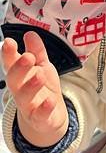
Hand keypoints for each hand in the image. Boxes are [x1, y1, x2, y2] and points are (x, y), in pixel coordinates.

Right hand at [2, 31, 67, 146]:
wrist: (50, 117)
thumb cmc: (43, 88)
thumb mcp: (42, 66)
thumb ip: (37, 51)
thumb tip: (30, 34)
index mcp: (20, 75)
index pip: (11, 63)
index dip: (8, 54)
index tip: (9, 42)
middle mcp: (21, 90)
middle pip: (14, 79)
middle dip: (19, 68)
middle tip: (28, 57)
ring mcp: (29, 105)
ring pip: (24, 97)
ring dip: (31, 86)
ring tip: (39, 75)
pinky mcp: (40, 118)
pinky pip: (40, 115)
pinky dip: (44, 109)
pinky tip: (49, 101)